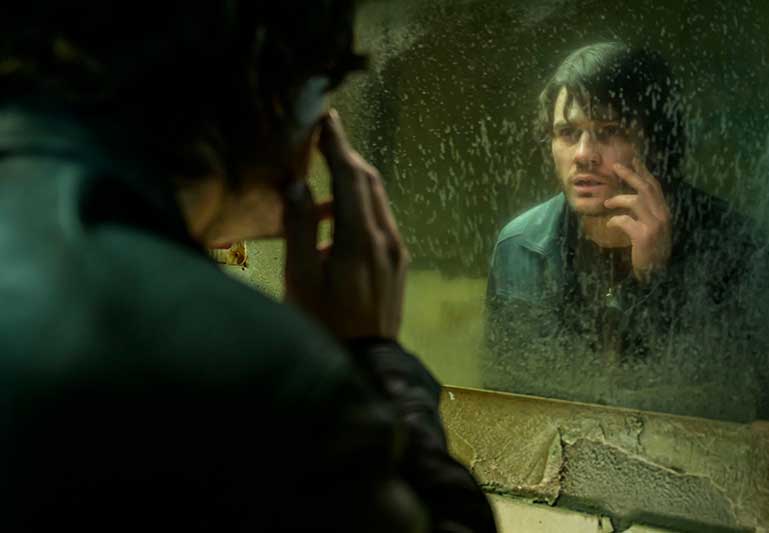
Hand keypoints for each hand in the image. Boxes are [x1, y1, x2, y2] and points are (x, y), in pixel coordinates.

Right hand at [282, 110, 408, 339]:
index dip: (336, 146)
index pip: (350, 177)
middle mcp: (386, 238)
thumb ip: (300, 227)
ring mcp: (396, 251)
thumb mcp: (300, 278)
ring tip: (324, 179)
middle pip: (370, 182)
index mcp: (359, 238)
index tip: (326, 120)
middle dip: (348, 157)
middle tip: (325, 139)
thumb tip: (298, 184)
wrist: (366, 364)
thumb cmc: (323, 323)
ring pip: (377, 200)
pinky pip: (380, 221)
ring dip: (354, 182)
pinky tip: (337, 222)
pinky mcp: (398, 263)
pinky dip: (360, 207)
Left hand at [604, 158, 671, 282]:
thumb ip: (646, 213)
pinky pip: (625, 220)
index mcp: (664, 212)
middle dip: (631, 175)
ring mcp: (655, 225)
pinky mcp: (644, 236)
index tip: (634, 160)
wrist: (657, 273)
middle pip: (646, 188)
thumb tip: (631, 198)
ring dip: (618, 199)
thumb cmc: (651, 250)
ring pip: (636, 201)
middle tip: (616, 166)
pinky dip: (615, 220)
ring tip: (607, 203)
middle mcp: (663, 215)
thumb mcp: (652, 228)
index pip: (655, 187)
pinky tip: (609, 224)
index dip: (644, 172)